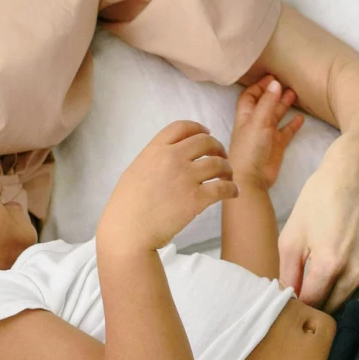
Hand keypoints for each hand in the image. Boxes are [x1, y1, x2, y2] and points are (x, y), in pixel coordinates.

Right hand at [99, 120, 234, 251]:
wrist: (127, 232)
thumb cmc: (126, 207)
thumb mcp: (135, 171)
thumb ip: (154, 160)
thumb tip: (170, 157)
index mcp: (155, 150)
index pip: (182, 127)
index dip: (199, 128)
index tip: (207, 133)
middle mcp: (172, 158)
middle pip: (206, 141)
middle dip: (217, 147)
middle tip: (221, 157)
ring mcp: (185, 177)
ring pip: (219, 163)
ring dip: (227, 169)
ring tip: (227, 176)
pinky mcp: (196, 199)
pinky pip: (223, 188)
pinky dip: (232, 189)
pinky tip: (232, 192)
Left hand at [229, 76, 305, 193]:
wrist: (252, 178)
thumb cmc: (250, 147)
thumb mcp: (258, 121)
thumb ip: (268, 102)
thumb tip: (275, 82)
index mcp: (246, 116)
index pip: (250, 96)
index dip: (259, 86)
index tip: (272, 77)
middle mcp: (256, 123)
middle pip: (265, 103)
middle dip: (274, 93)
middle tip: (287, 82)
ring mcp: (267, 134)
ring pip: (276, 115)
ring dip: (284, 105)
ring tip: (296, 94)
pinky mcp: (277, 145)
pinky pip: (286, 131)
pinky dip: (293, 124)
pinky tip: (301, 117)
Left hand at [276, 144, 358, 311]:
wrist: (354, 180)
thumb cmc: (319, 204)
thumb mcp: (291, 238)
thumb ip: (287, 276)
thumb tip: (288, 302)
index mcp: (330, 265)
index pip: (310, 305)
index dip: (297, 303)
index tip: (291, 295)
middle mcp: (356, 273)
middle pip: (329, 308)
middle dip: (314, 300)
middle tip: (305, 281)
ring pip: (345, 302)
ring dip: (332, 294)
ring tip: (325, 266)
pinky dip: (348, 286)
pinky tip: (342, 263)